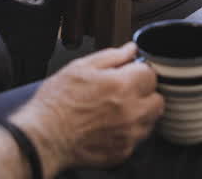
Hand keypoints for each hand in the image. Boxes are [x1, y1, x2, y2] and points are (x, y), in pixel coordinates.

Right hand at [8, 44, 162, 172]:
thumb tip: (130, 49)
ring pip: (150, 121)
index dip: (139, 72)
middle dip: (145, 94)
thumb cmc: (57, 101)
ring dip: (138, 114)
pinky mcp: (123, 152)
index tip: (129, 74)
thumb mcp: (80, 67)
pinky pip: (135, 140)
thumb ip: (111, 56)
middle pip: (157, 100)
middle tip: (124, 93)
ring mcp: (129, 135)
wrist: (44, 136)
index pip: (151, 75)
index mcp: (122, 86)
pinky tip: (107, 127)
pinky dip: (126, 133)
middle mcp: (131, 112)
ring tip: (113, 111)